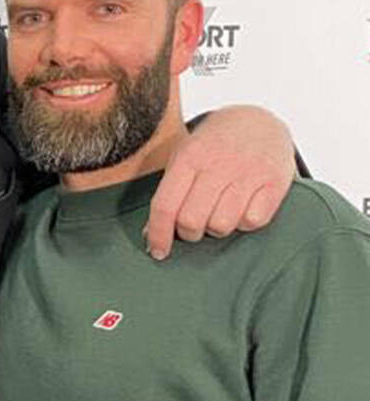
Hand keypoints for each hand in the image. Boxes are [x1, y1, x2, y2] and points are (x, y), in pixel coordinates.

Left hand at [145, 105, 295, 260]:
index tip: (157, 251)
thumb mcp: (183, 157)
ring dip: (216, 228)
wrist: (259, 120)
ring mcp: (250, 171)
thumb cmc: (213, 146)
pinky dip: (244, 222)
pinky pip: (252, 222)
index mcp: (190, 157)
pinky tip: (242, 207)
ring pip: (222, 225)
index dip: (158, 234)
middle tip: (193, 224)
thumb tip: (152, 238)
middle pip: (192, 221)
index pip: (165, 206)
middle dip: (188, 232)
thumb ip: (168, 194)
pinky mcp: (276, 181)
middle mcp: (219, 163)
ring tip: (218, 212)